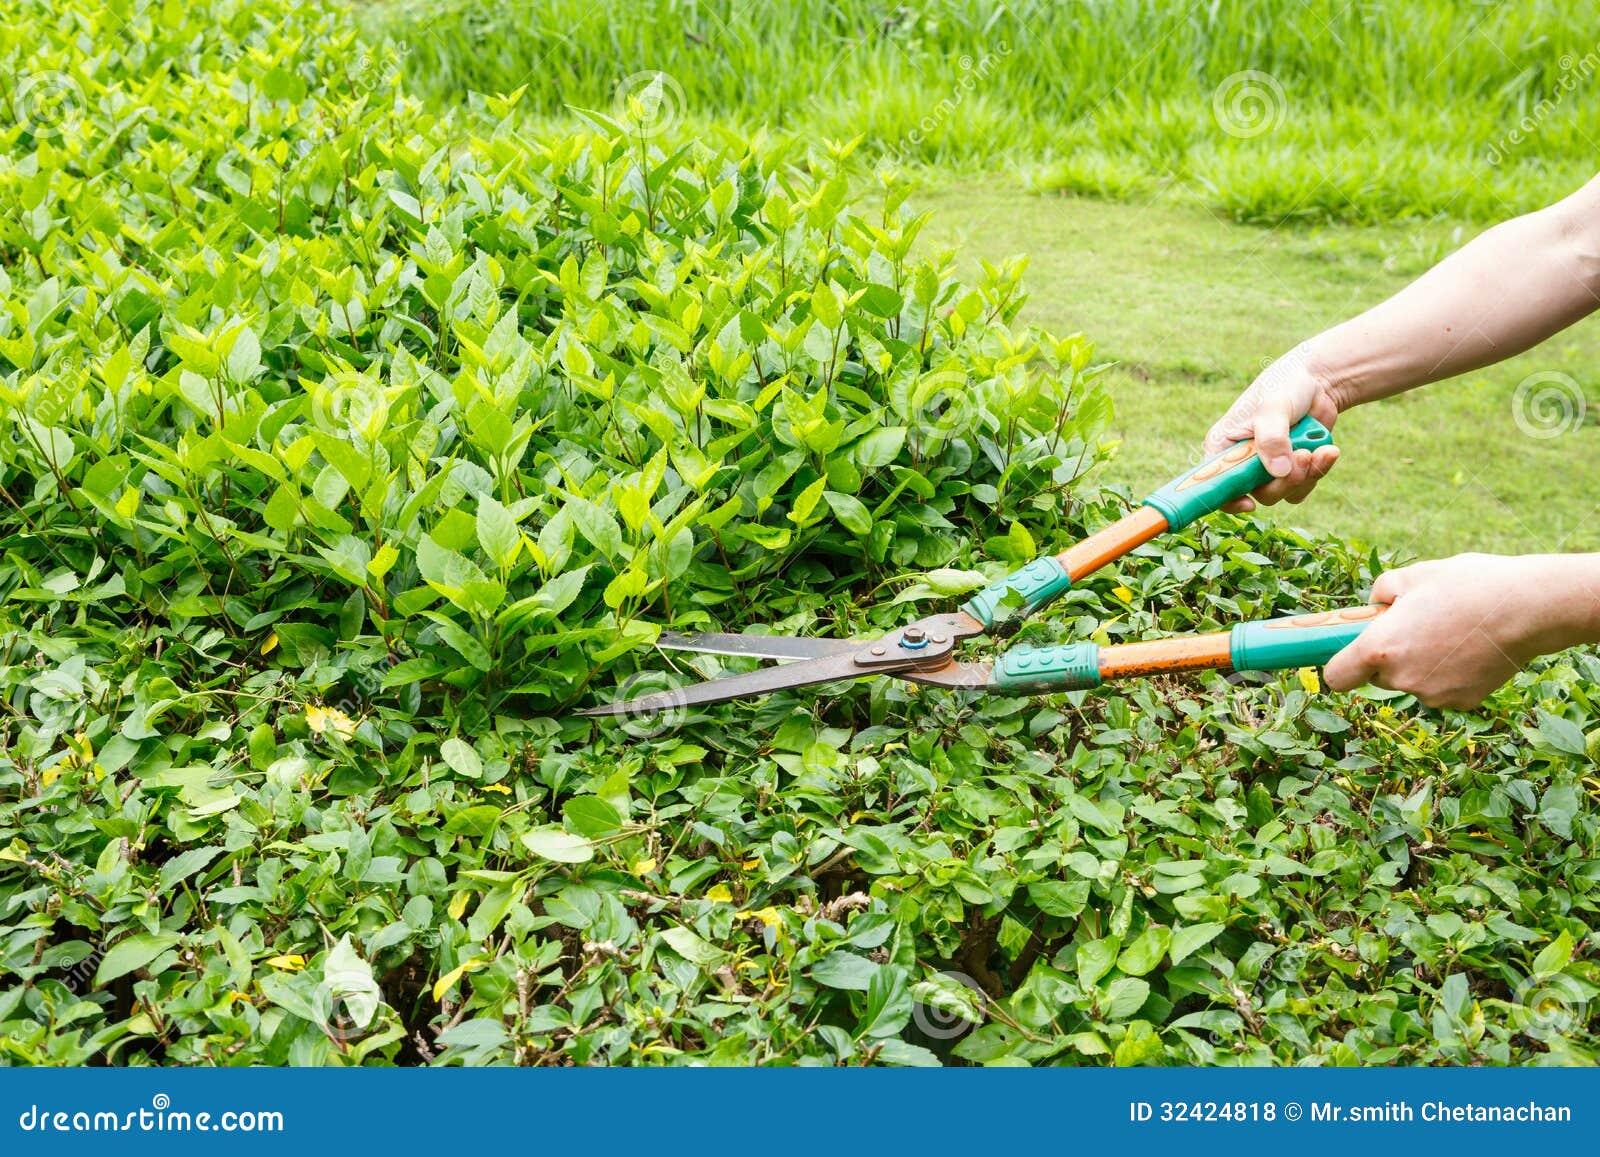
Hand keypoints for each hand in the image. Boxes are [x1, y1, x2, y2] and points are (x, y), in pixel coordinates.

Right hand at [1204, 346, 1343, 511]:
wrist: (1317, 383)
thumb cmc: (1283, 387)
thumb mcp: (1273, 408)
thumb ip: (1273, 439)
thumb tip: (1279, 471)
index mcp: (1223, 446)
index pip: (1213, 482)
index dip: (1227, 498)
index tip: (1248, 503)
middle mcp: (1241, 462)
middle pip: (1255, 493)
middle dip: (1284, 481)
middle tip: (1302, 456)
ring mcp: (1266, 469)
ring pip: (1281, 493)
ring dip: (1305, 475)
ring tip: (1319, 449)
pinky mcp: (1290, 471)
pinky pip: (1301, 488)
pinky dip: (1317, 472)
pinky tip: (1327, 450)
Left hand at [1324, 553, 1599, 708]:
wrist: (1529, 608)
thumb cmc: (1468, 585)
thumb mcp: (1413, 574)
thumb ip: (1381, 591)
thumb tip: (1376, 605)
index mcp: (1380, 647)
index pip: (1337, 676)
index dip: (1340, 664)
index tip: (1347, 653)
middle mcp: (1401, 678)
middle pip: (1376, 677)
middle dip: (1386, 657)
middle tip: (1414, 627)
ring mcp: (1432, 694)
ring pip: (1411, 682)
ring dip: (1419, 664)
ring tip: (1449, 632)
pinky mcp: (1462, 703)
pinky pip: (1440, 689)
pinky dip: (1447, 674)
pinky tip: (1469, 649)